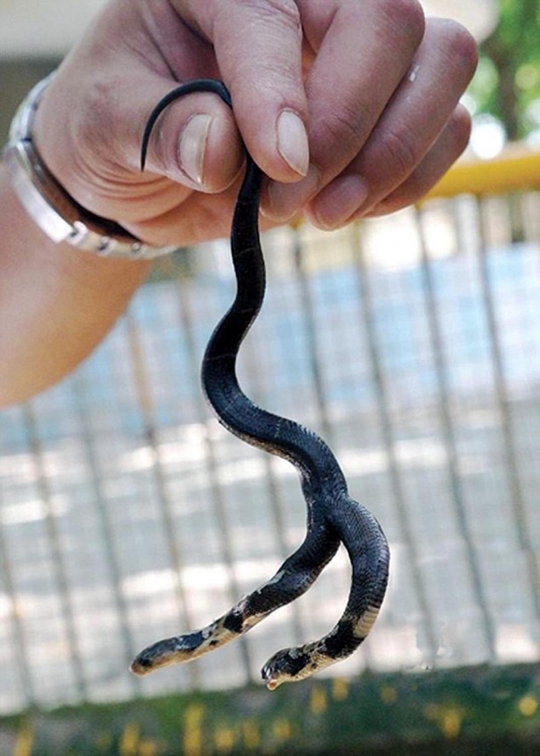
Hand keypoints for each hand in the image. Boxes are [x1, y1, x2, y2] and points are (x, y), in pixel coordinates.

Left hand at [33, 0, 476, 246]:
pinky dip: (413, 177)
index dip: (283, 97)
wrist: (139, 169)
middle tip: (292, 198)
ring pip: (442, 63)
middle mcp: (303, 4)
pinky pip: (447, 125)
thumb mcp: (104, 126)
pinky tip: (353, 208)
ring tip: (324, 214)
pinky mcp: (383, 111)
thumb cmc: (115, 127)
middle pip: (389, 22)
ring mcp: (353, 56)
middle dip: (349, 127)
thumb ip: (152, 130)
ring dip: (393, 154)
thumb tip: (222, 149)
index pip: (276, 17)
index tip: (279, 172)